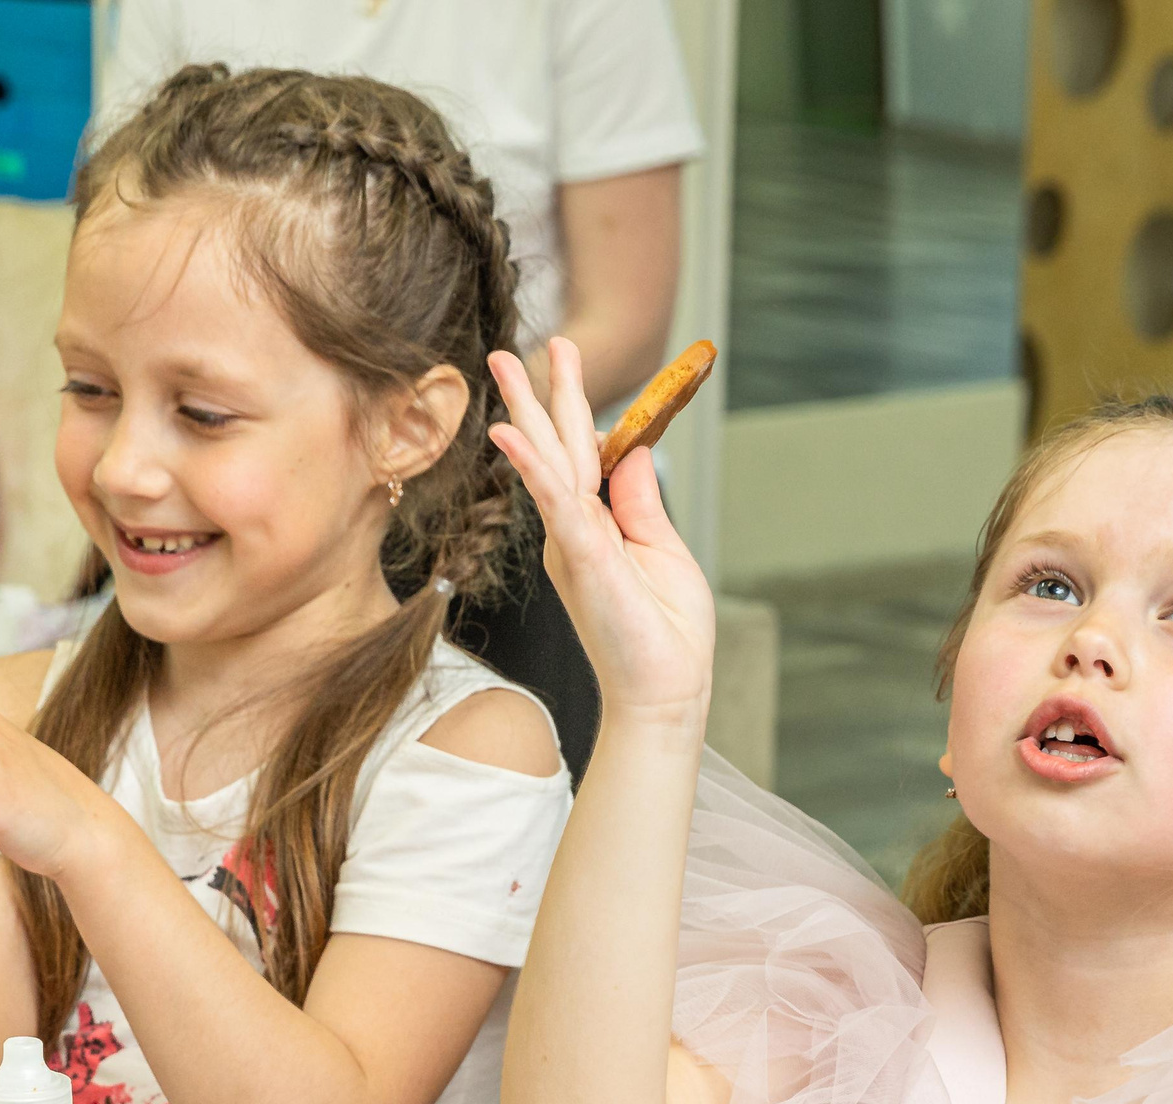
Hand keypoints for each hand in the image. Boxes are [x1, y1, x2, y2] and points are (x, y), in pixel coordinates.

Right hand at [488, 339, 715, 732]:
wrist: (666, 688)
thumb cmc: (668, 632)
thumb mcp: (662, 550)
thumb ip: (639, 500)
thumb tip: (632, 446)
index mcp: (595, 528)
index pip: (584, 456)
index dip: (581, 412)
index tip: (570, 368)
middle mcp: (575, 530)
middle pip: (556, 448)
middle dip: (541, 394)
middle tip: (525, 345)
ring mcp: (574, 542)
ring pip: (548, 462)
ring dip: (527, 410)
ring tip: (505, 363)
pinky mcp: (582, 558)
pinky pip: (555, 502)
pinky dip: (533, 466)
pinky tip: (509, 432)